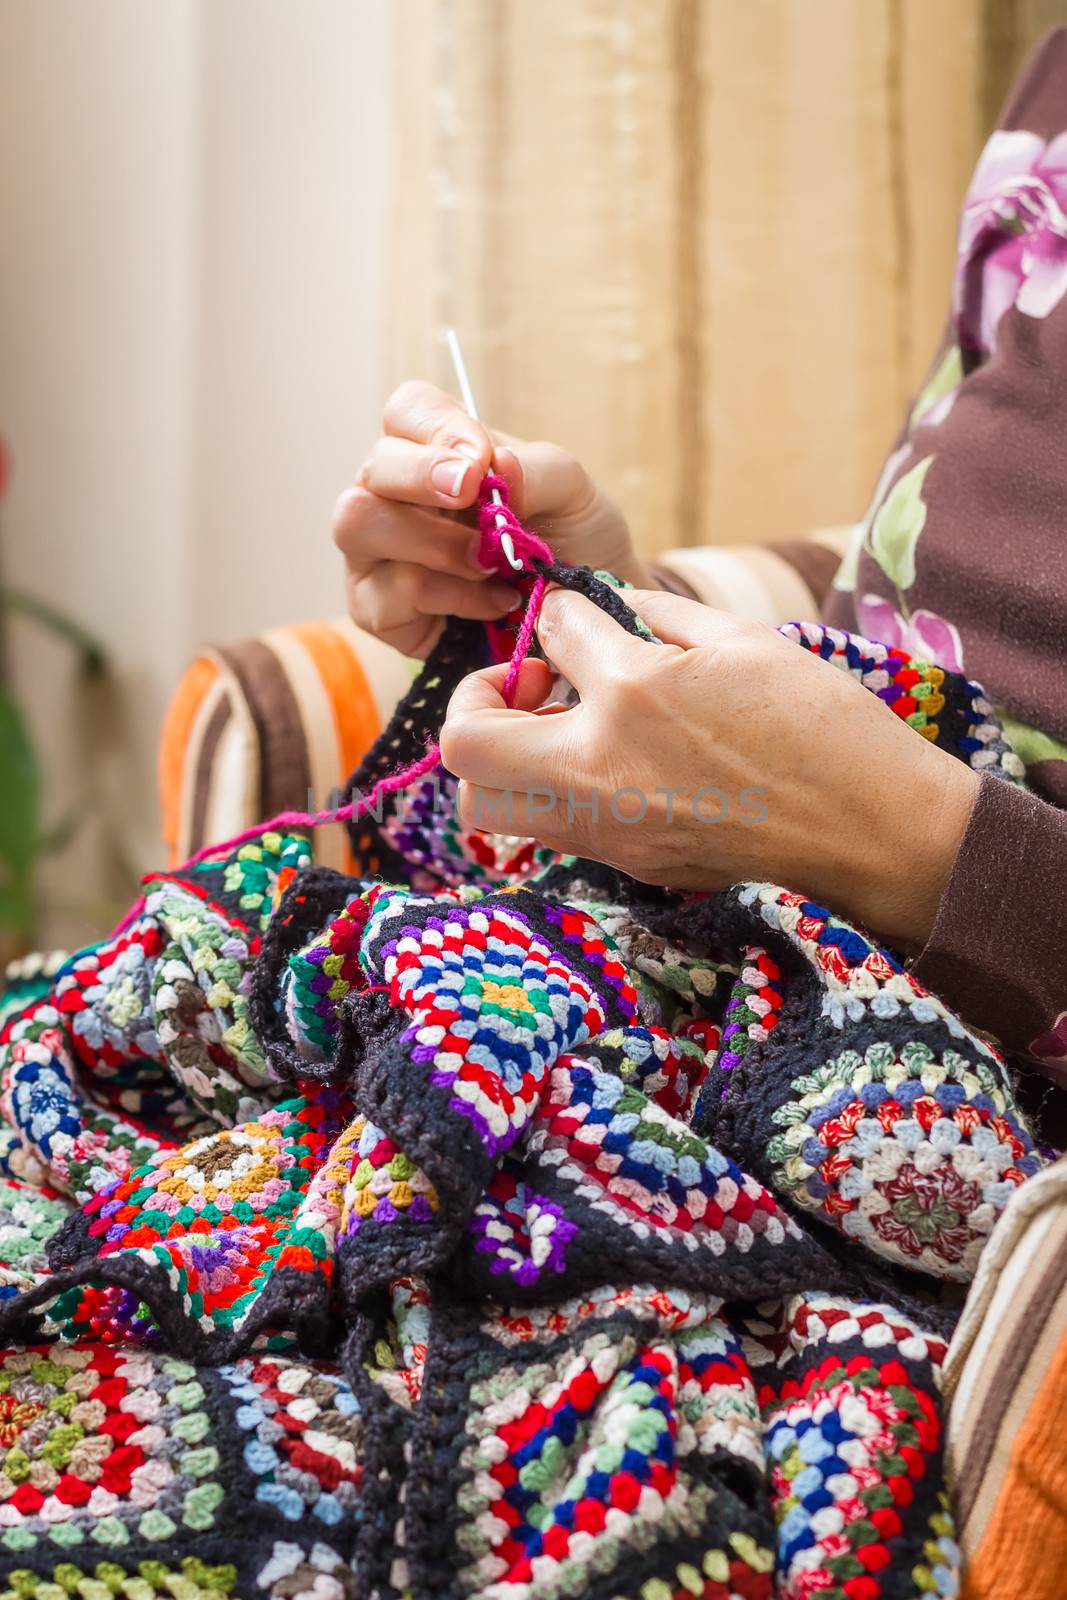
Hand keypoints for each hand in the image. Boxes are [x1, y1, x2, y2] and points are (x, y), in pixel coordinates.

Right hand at [332, 380, 652, 657]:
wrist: (580, 615)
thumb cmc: (568, 543)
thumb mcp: (572, 494)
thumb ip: (536, 470)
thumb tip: (494, 463)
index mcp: (435, 452)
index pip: (408, 411)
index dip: (437, 427)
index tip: (482, 461)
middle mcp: (393, 495)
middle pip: (373, 467)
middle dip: (420, 476)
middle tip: (473, 495)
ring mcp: (375, 553)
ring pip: (360, 524)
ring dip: (435, 543)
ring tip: (491, 565)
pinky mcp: (376, 609)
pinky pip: (390, 594)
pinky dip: (452, 598)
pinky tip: (495, 604)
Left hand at [439, 588, 980, 948]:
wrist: (870, 832)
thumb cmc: (823, 726)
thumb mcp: (745, 639)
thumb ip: (662, 614)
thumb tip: (611, 605)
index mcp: (633, 693)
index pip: (550, 634)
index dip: (558, 613)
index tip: (578, 616)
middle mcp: (597, 768)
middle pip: (465, 742)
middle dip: (477, 698)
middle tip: (532, 683)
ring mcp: (606, 828)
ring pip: (487, 804)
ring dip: (501, 757)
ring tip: (560, 730)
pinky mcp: (626, 862)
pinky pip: (547, 828)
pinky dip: (550, 791)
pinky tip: (606, 764)